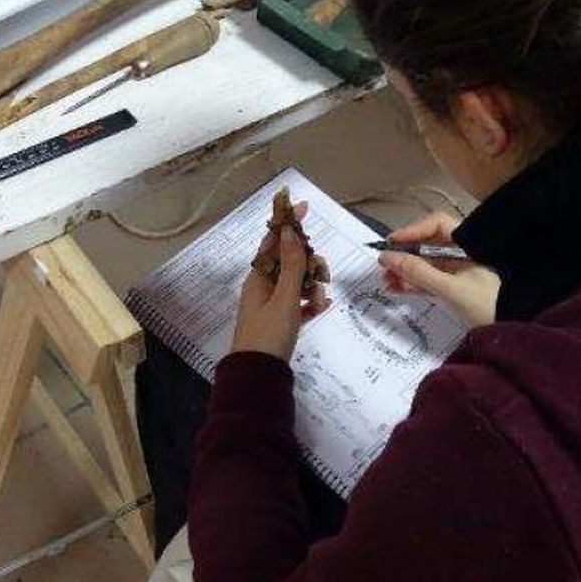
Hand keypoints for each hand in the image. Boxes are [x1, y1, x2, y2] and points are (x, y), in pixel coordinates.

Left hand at [231, 203, 331, 362]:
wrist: (258, 375)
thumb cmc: (269, 334)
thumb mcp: (284, 298)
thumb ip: (291, 265)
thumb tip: (290, 230)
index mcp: (258, 278)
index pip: (273, 242)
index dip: (288, 224)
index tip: (303, 206)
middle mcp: (262, 287)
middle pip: (288, 262)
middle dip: (308, 263)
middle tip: (321, 272)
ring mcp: (270, 304)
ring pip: (296, 283)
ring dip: (312, 287)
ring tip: (320, 300)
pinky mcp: (279, 321)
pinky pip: (298, 304)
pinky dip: (309, 304)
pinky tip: (321, 308)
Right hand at [377, 212, 499, 327]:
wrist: (510, 334)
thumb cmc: (490, 306)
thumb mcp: (451, 288)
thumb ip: (419, 272)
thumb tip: (388, 258)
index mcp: (470, 245)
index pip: (438, 225)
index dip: (414, 230)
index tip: (393, 242)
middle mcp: (464, 254)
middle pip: (429, 245)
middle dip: (405, 254)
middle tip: (385, 264)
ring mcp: (459, 272)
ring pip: (427, 264)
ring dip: (405, 271)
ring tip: (387, 280)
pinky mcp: (455, 289)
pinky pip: (430, 280)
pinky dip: (413, 284)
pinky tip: (397, 288)